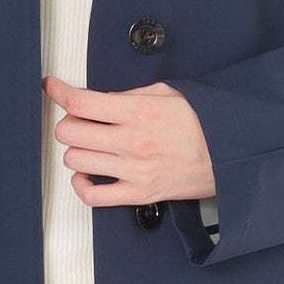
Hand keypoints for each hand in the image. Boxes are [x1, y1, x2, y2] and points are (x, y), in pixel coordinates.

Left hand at [41, 75, 214, 207]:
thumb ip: (128, 95)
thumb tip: (99, 99)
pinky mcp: (138, 193)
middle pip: (70, 132)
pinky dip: (81, 185)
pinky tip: (86, 175)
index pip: (80, 102)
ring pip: (75, 161)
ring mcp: (133, 170)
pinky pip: (93, 196)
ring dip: (77, 150)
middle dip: (69, 122)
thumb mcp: (167, 93)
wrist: (231, 155)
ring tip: (90, 145)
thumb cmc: (202, 123)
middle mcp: (131, 142)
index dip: (57, 92)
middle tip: (80, 120)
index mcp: (138, 112)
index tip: (51, 87)